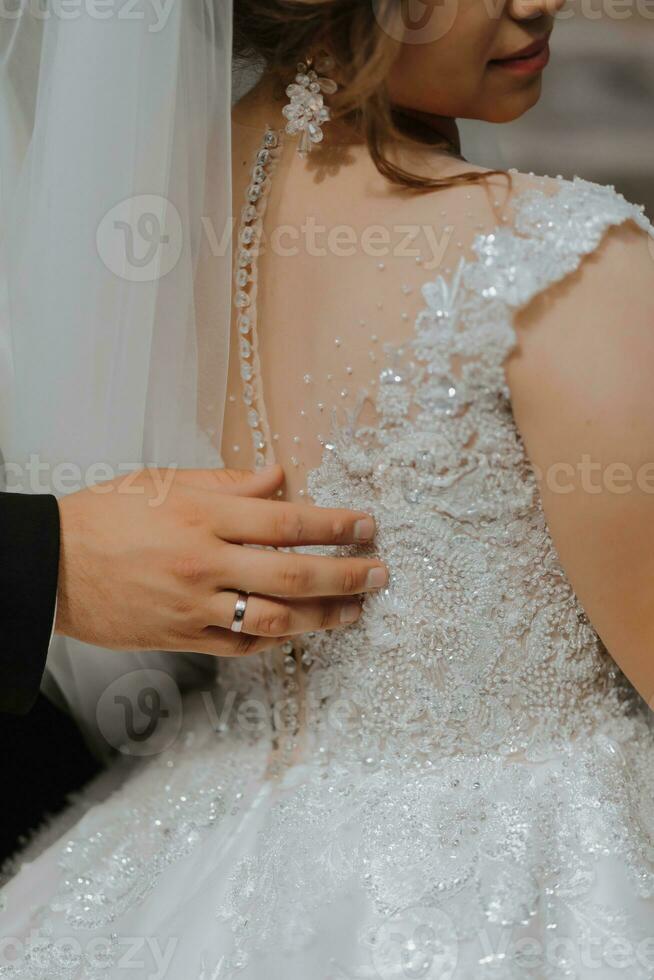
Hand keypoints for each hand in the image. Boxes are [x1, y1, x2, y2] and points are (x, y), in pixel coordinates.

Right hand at [55, 465, 386, 656]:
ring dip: (323, 616)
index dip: (334, 525)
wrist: (51, 565)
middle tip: (380, 573)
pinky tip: (298, 632)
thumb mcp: (165, 483)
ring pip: (274, 618)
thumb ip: (229, 484)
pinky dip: (273, 639)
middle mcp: (205, 562)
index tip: (366, 526)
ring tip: (354, 611)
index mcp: (204, 516)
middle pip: (292, 573)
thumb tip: (281, 478)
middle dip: (345, 574)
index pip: (287, 521)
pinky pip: (239, 644)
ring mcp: (194, 605)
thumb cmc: (107, 515)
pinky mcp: (181, 636)